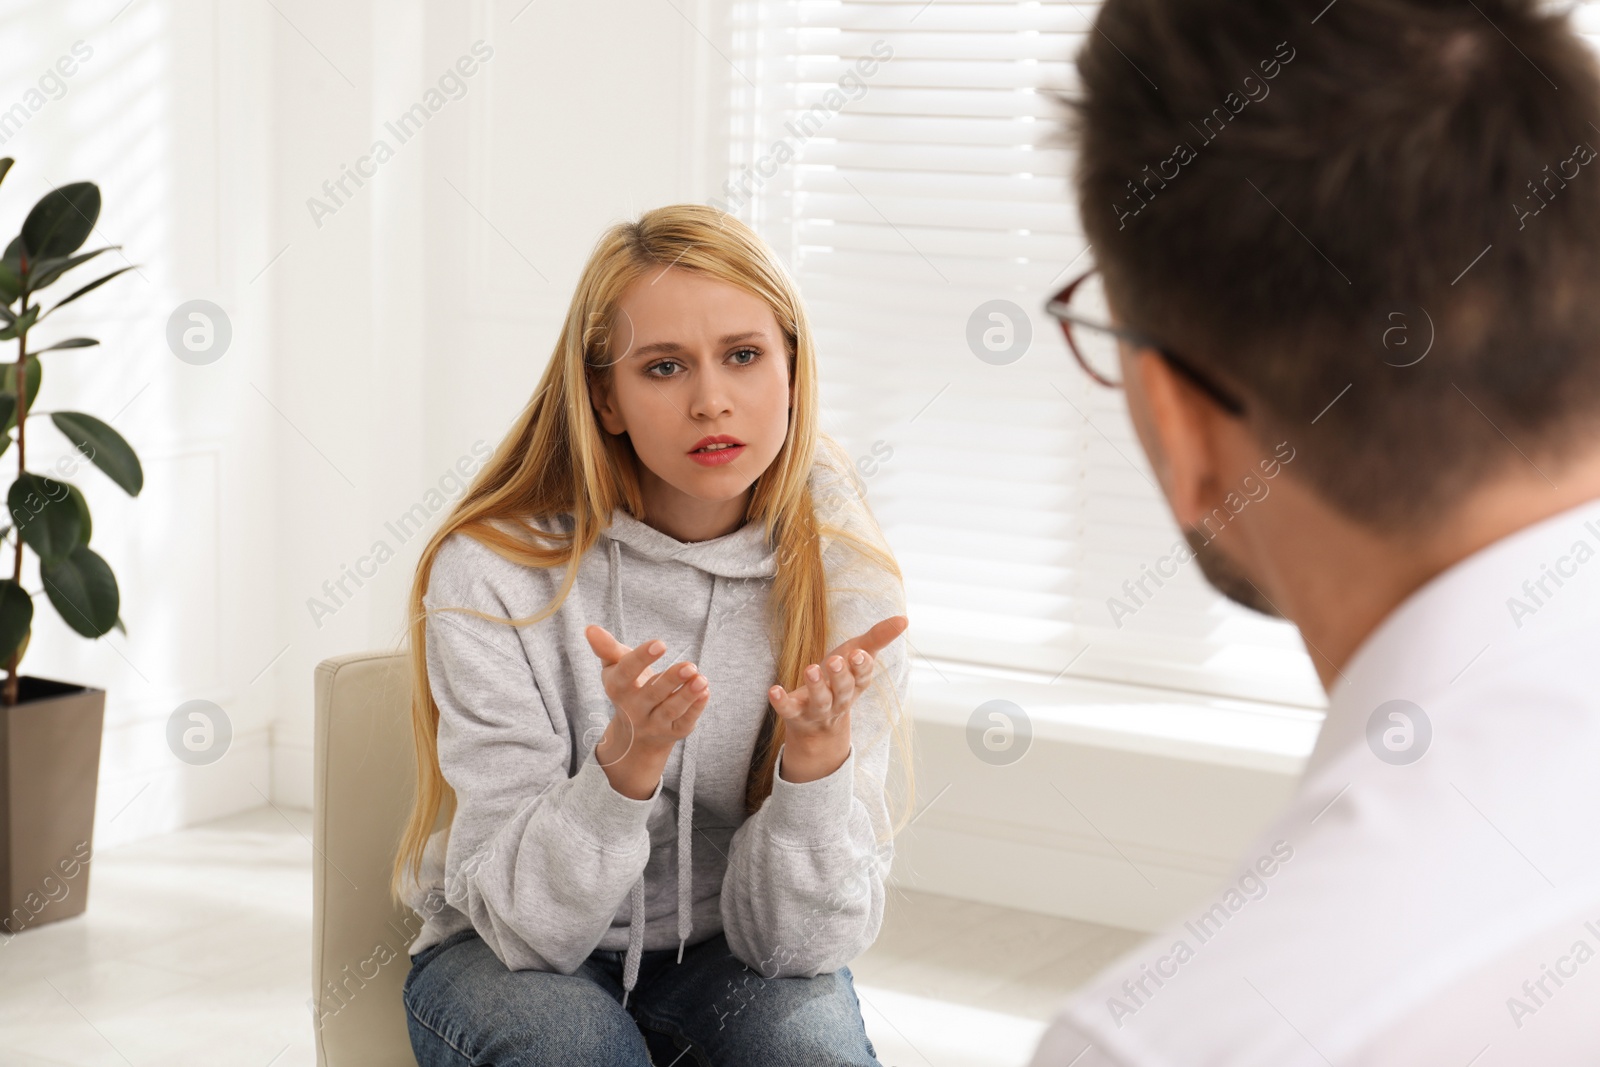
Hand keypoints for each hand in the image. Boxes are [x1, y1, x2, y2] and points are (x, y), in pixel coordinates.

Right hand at [584, 624, 709, 798]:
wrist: (635, 734)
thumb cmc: (628, 688)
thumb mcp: (615, 668)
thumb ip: (606, 648)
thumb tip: (590, 628)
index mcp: (618, 689)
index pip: (626, 673)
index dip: (642, 658)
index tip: (660, 643)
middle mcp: (634, 710)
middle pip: (652, 694)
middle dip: (671, 680)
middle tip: (690, 665)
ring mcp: (654, 724)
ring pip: (671, 710)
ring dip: (687, 695)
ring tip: (702, 679)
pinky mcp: (674, 732)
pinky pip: (685, 721)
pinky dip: (696, 708)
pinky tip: (705, 691)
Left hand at [768, 614, 907, 782]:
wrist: (819, 723)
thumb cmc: (841, 679)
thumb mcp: (858, 656)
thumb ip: (878, 637)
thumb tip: (904, 618)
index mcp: (856, 685)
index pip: (863, 677)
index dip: (861, 667)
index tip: (858, 654)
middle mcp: (840, 699)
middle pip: (843, 690)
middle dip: (841, 676)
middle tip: (836, 660)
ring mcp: (818, 710)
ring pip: (820, 701)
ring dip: (816, 687)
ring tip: (811, 670)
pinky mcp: (795, 715)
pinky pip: (789, 711)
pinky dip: (781, 702)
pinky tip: (774, 690)